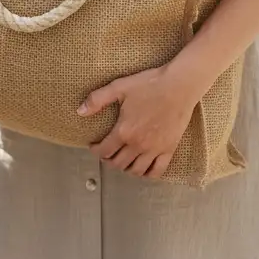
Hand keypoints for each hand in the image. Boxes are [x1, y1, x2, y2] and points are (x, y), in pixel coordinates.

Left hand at [78, 64, 201, 178]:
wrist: (178, 86)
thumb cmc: (148, 85)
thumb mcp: (118, 87)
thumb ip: (97, 100)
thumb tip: (79, 111)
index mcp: (124, 131)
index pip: (104, 150)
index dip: (95, 150)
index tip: (93, 146)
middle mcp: (138, 144)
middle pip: (118, 163)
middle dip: (108, 160)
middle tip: (106, 153)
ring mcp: (154, 149)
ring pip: (136, 170)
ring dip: (125, 168)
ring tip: (121, 160)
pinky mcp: (169, 149)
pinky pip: (157, 171)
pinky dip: (147, 174)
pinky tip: (142, 169)